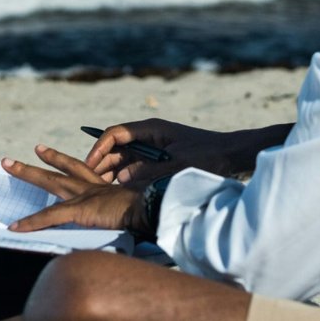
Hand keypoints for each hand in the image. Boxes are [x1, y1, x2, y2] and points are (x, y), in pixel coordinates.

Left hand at [2, 145, 149, 235]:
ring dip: (26, 173)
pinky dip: (31, 222)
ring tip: (6, 164)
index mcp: (102, 187)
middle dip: (38, 161)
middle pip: (59, 170)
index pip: (77, 169)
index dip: (60, 159)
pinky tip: (15, 227)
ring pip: (48, 182)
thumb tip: (126, 218)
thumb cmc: (148, 210)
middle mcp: (89, 187)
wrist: (150, 209)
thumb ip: (123, 211)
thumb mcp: (132, 209)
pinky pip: (49, 216)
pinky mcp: (79, 209)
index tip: (44, 150)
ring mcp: (82, 196)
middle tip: (16, 155)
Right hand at [83, 118, 245, 187]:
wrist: (231, 154)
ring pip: (124, 158)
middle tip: (88, 183)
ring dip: (111, 171)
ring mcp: (153, 147)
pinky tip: (118, 191)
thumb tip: (121, 178)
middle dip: (101, 162)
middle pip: (116, 147)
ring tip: (99, 190)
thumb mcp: (177, 164)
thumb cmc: (207, 155)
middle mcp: (149, 136)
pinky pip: (135, 166)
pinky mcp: (159, 159)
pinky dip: (125, 176)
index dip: (98, 148)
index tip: (88, 165)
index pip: (115, 133)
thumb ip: (148, 171)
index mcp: (151, 129)